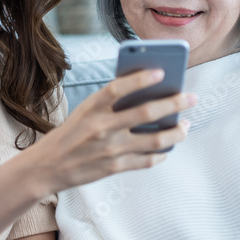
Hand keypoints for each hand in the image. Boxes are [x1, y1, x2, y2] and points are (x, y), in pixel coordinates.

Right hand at [26, 68, 196, 192]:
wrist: (47, 166)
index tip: (162, 71)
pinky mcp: (114, 167)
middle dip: (174, 103)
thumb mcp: (84, 112)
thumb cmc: (71, 133)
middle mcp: (101, 127)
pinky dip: (161, 154)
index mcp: (91, 108)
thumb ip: (111, 103)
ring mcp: (110, 149)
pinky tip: (168, 148)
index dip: (141, 78)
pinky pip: (147, 160)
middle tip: (191, 97)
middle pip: (146, 113)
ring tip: (185, 124)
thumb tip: (149, 94)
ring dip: (176, 132)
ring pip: (155, 140)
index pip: (118, 87)